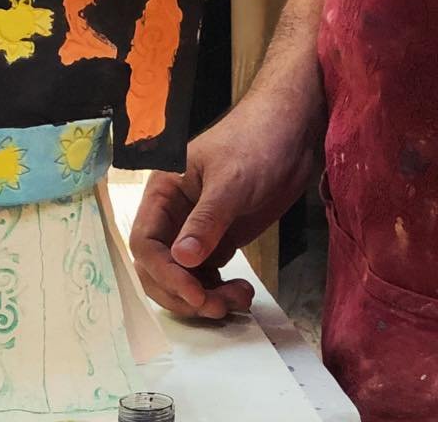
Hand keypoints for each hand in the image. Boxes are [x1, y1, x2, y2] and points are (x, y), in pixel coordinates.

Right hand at [129, 88, 323, 320]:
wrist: (292, 131)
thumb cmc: (256, 142)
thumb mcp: (231, 181)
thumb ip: (206, 220)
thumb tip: (182, 260)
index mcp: (164, 192)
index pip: (145, 244)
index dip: (164, 274)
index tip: (195, 293)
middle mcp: (174, 215)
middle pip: (159, 269)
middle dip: (183, 293)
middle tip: (217, 306)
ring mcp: (196, 230)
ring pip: (184, 278)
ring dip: (205, 298)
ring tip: (239, 299)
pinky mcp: (219, 240)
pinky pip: (207, 276)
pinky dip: (219, 291)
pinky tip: (242, 293)